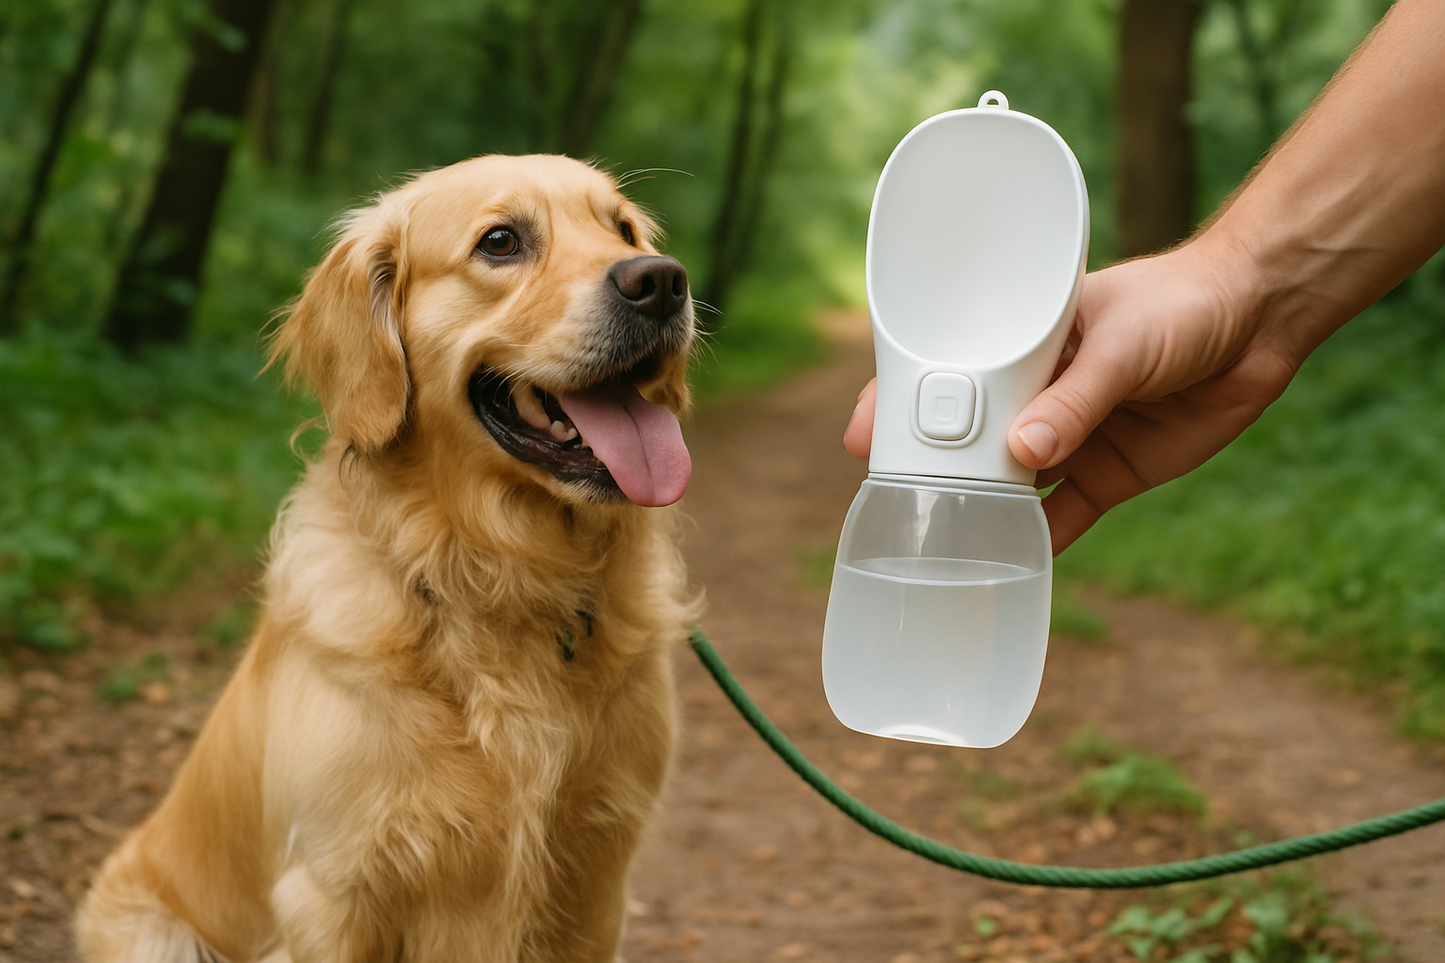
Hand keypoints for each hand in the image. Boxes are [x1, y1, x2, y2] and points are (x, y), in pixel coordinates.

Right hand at [844, 242, 1301, 552]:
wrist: (1262, 322)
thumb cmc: (1181, 304)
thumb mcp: (1123, 343)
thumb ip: (1077, 399)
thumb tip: (1024, 453)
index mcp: (1019, 343)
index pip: (943, 372)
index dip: (900, 405)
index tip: (864, 436)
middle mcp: (1032, 393)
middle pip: (967, 438)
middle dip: (931, 470)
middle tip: (896, 505)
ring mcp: (1066, 436)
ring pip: (1008, 483)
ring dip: (979, 511)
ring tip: (941, 546)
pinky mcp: (1105, 475)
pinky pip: (1061, 518)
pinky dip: (1038, 545)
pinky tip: (1009, 570)